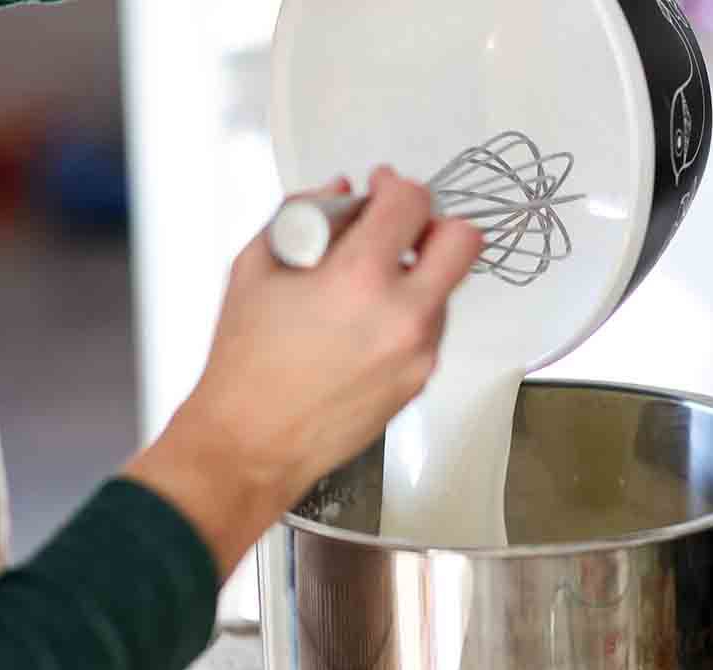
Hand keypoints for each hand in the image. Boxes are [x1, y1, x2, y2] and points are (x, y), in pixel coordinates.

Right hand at [125, 168, 481, 578]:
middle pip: (465, 242)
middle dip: (436, 224)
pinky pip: (432, 329)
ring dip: (419, 275)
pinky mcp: (421, 379)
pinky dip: (408, 315)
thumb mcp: (256, 268)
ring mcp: (419, 352)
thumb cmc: (247, 364)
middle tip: (402, 230)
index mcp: (360, 278)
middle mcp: (403, 315)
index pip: (413, 202)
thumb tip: (341, 189)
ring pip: (448, 288)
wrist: (252, 442)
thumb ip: (304, 213)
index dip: (396, 185)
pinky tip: (364, 327)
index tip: (382, 189)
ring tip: (364, 289)